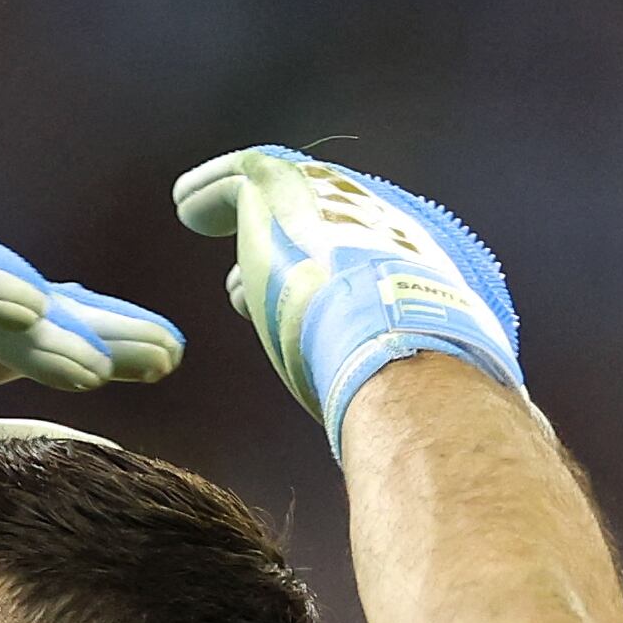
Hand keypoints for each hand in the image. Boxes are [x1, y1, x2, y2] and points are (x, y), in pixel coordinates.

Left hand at [173, 147, 524, 455]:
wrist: (401, 352)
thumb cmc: (422, 396)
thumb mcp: (435, 393)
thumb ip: (420, 396)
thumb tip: (425, 444)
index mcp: (430, 267)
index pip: (376, 267)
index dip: (333, 285)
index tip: (302, 308)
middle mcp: (388, 224)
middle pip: (328, 231)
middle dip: (289, 254)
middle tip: (240, 290)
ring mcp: (338, 203)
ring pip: (285, 196)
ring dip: (247, 217)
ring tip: (206, 228)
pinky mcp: (283, 191)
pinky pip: (241, 178)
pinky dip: (213, 194)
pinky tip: (187, 207)